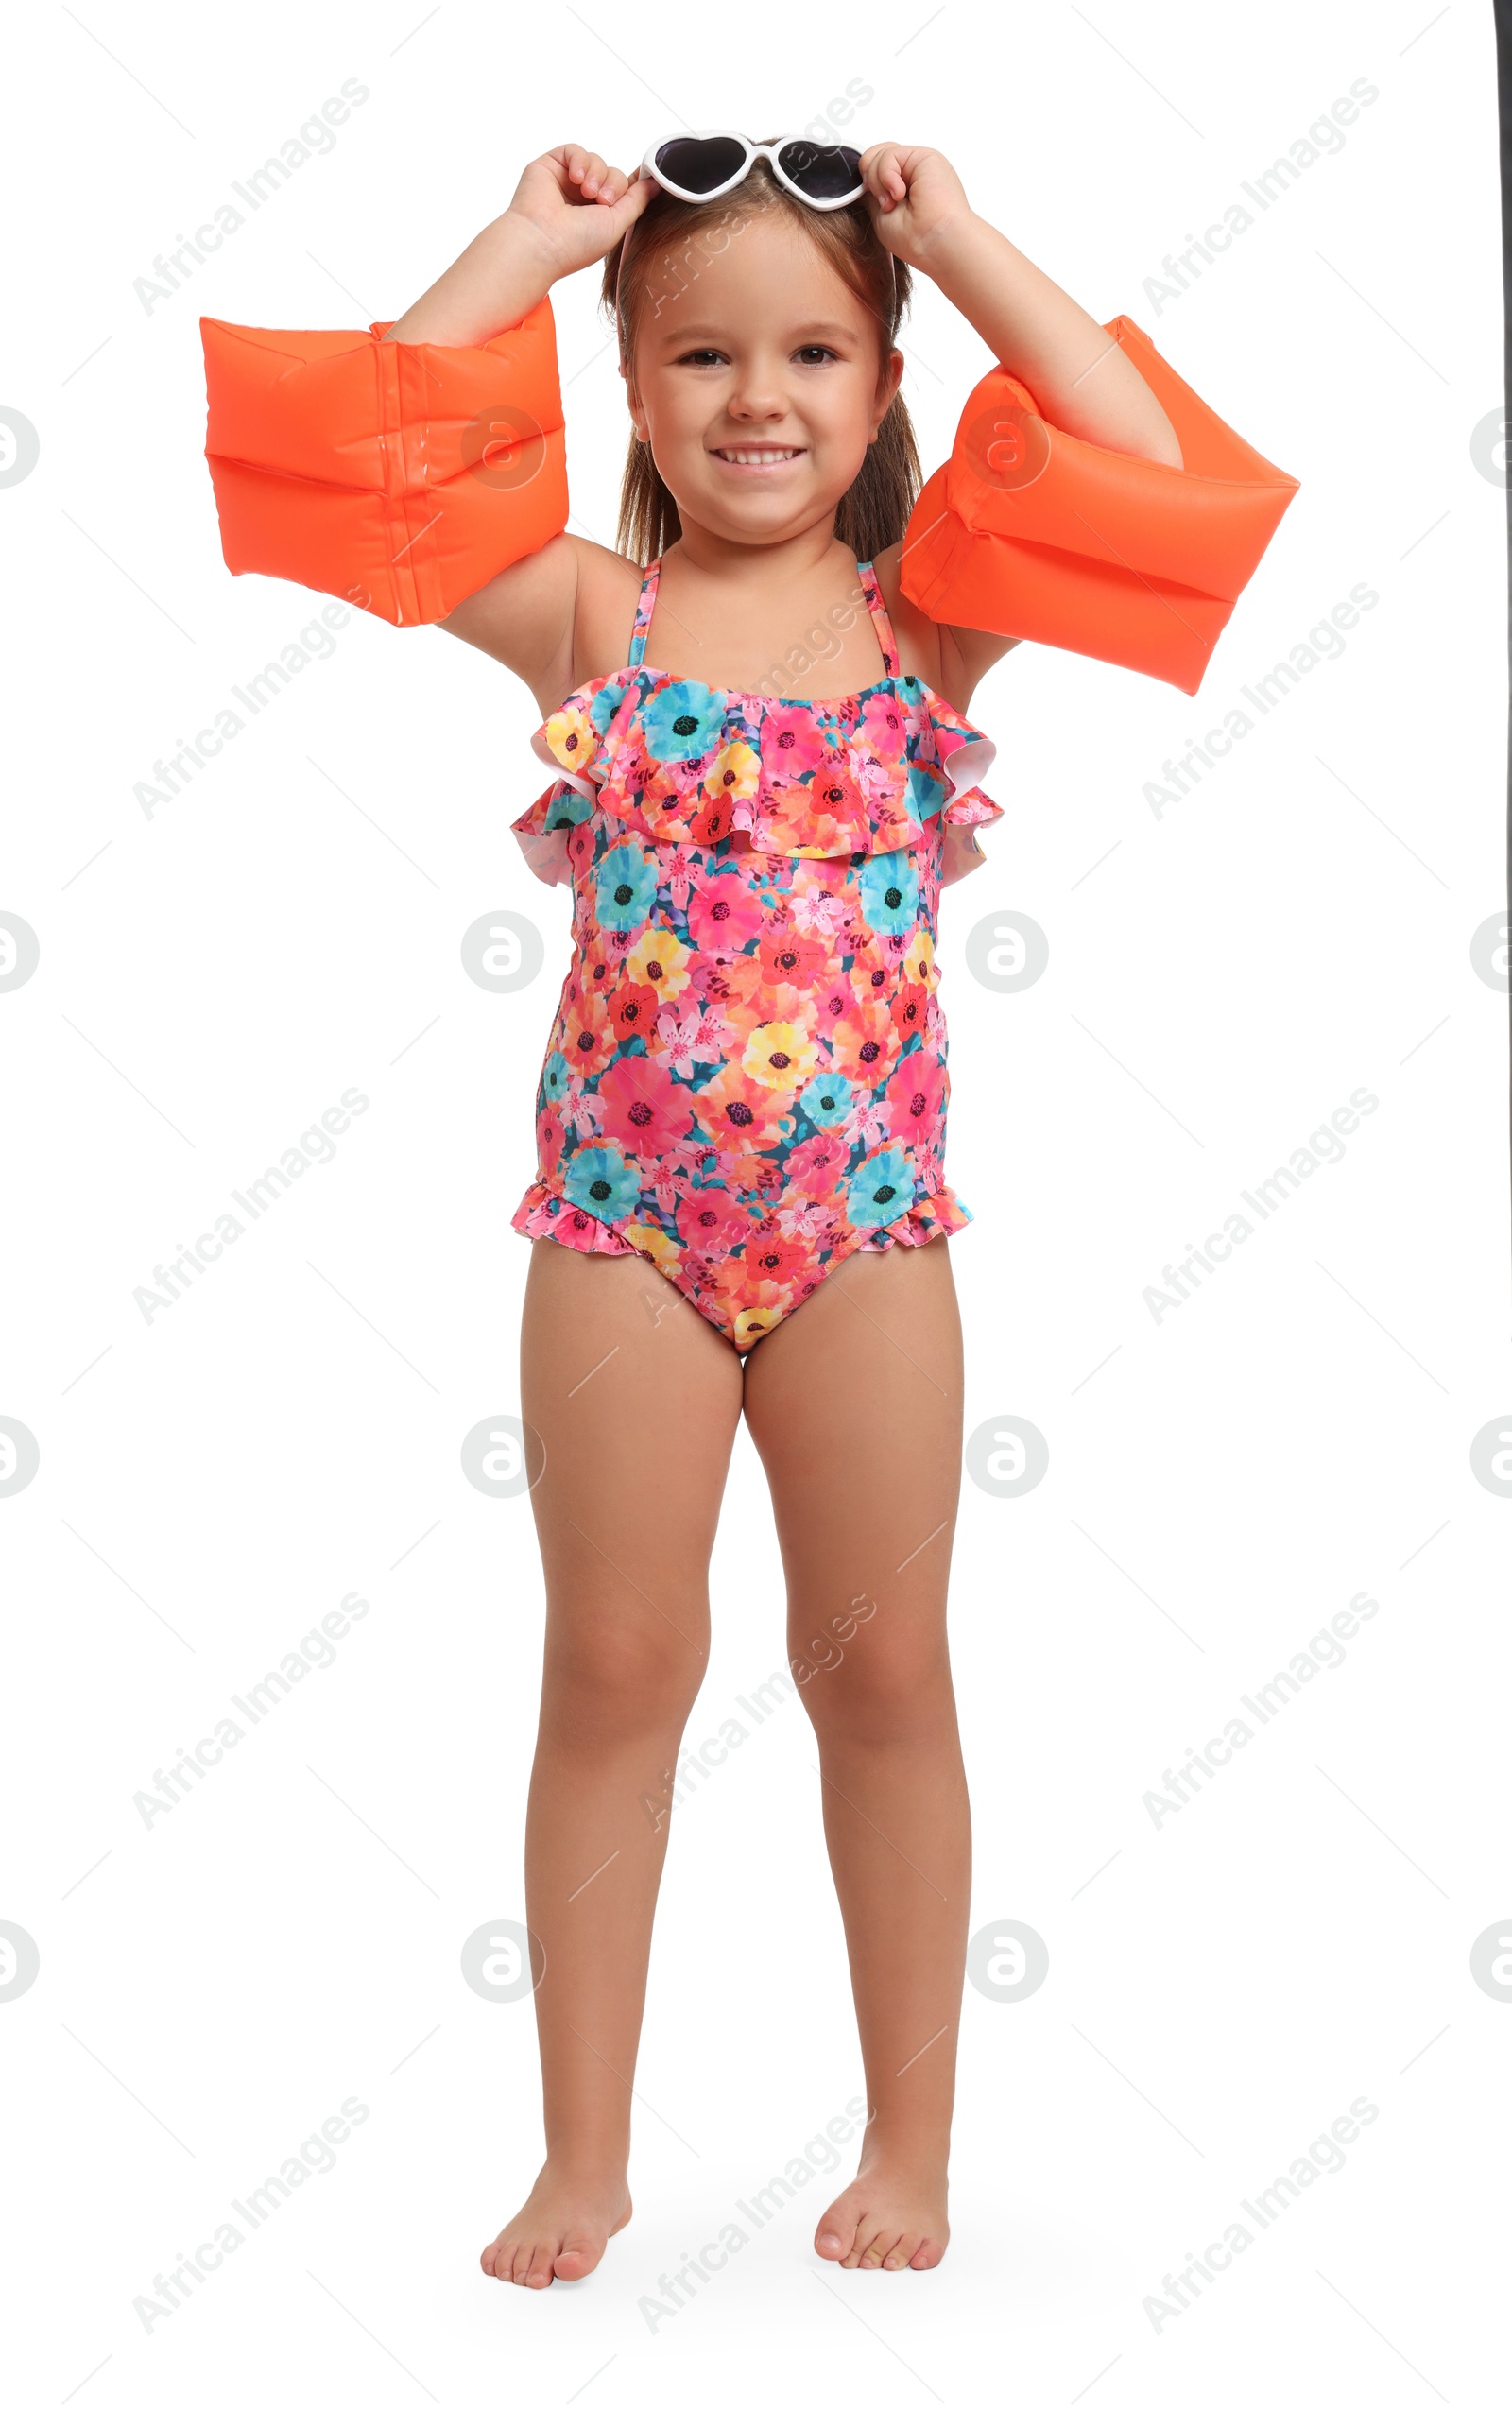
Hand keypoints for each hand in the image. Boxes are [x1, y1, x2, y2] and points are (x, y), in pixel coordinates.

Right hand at [506, 145, 652, 277]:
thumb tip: (656, 183)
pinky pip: (575, 150)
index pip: (621, 190)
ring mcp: (566, 183)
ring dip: (596, 173)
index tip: (633, 189)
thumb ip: (637, 201)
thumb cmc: (576, 243)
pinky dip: (580, 160)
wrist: (542, 241)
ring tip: (586, 192)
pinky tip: (575, 177)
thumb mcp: (618, 224)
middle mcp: (582, 199)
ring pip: (596, 161)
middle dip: (613, 184)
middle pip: (612, 174)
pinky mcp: (551, 167)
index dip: (628, 187)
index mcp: (597, 216)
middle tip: (602, 201)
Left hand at [857, 145, 972, 268]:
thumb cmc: (913, 238)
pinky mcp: (924, 156)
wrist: (935, 243)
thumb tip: (862, 171)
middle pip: (874, 157)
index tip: (877, 205)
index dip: (867, 182)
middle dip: (870, 180)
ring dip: (878, 182)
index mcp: (902, 187)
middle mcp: (911, 174)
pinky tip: (900, 194)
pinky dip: (887, 175)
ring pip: (878, 155)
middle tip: (885, 204)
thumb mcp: (879, 214)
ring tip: (893, 203)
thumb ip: (871, 191)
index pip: (874, 170)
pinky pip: (889, 155)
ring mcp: (917, 164)